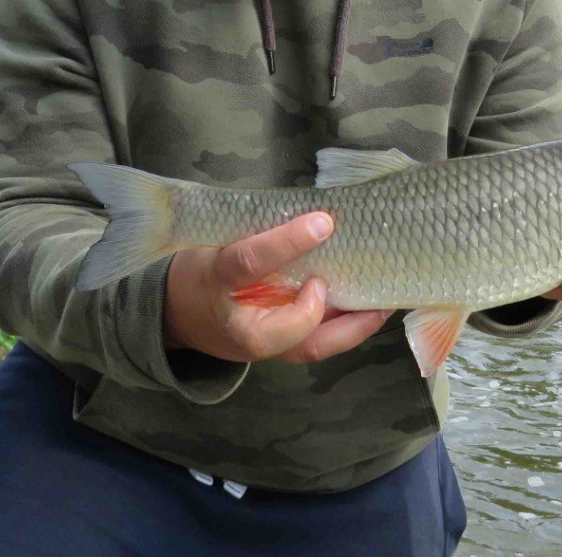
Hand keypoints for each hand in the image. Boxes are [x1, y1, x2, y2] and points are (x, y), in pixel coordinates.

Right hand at [163, 210, 390, 363]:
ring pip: (311, 346)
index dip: (286, 242)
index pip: (250, 263)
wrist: (176, 312)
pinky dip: (347, 329)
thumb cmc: (202, 266)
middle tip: (365, 279)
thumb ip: (258, 229)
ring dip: (352, 326)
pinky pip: (316, 344)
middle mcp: (241, 325)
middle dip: (333, 308)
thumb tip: (314, 210)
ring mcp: (263, 346)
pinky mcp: (278, 351)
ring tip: (386, 300)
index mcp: (217, 282)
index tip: (322, 221)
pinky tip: (373, 308)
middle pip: (290, 328)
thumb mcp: (216, 238)